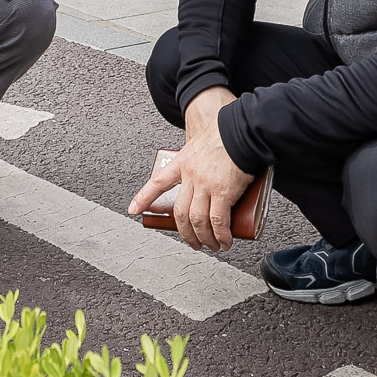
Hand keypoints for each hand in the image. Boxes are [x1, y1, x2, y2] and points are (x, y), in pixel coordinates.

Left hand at [127, 89, 253, 250]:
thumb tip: (210, 177)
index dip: (144, 198)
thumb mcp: (202, 145)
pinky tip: (225, 241)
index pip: (157, 182)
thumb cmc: (227, 136)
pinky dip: (220, 235)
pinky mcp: (223, 192)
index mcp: (182, 162)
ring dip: (203, 238)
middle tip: (193, 243)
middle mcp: (190, 175)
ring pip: (197, 220)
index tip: (134, 210)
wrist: (242, 131)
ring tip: (212, 246)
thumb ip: (200, 161)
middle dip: (185, 233)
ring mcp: (205, 184)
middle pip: (180, 211)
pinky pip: (218, 221)